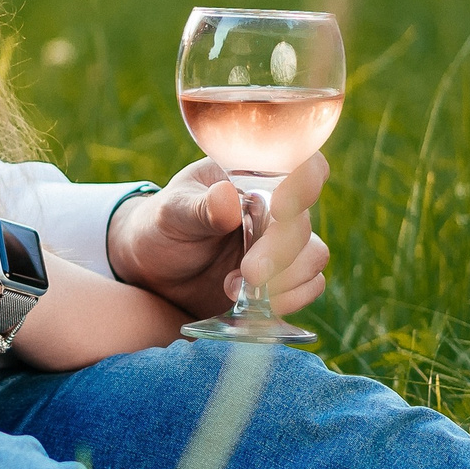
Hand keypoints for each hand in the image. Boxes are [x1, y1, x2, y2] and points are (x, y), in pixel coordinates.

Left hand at [108, 154, 330, 317]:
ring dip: (285, 278)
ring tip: (233, 288)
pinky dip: (291, 298)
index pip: (301, 165)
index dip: (305, 182)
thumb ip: (199, 207)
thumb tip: (228, 197)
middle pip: (302, 223)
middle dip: (278, 251)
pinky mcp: (284, 276)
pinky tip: (255, 303)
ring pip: (313, 255)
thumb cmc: (163, 226)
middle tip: (249, 272)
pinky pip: (310, 285)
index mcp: (253, 176)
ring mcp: (282, 242)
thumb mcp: (172, 213)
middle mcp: (276, 206)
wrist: (156, 271)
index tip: (280, 208)